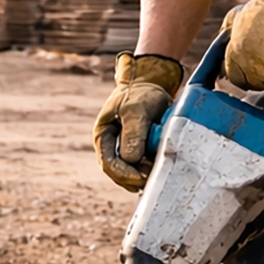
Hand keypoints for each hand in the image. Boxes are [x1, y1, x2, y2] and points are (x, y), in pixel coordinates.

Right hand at [93, 53, 181, 190]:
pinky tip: (160, 167)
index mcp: (103, 136)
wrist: (151, 84)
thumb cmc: (139, 94)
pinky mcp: (140, 149)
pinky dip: (150, 169)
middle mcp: (112, 146)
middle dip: (134, 178)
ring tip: (157, 171)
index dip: (123, 174)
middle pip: (118, 173)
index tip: (140, 178)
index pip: (108, 163)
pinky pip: (142, 166)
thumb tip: (132, 160)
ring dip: (143, 175)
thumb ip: (133, 134)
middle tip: (151, 178)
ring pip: (131, 172)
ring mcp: (125, 148)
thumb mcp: (135, 110)